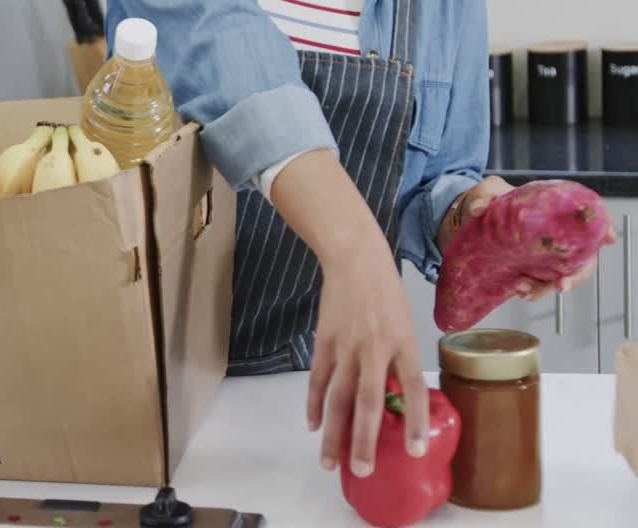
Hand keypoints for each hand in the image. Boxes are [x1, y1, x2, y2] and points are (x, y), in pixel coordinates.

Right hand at [308, 235, 427, 478]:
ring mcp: (345, 346)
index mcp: (403, 343)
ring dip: (333, 432)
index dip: (415, 420)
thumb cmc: (387, 293)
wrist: (355, 260)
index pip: (412, 388)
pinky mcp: (324, 342)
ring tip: (330, 462)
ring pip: (337, 397)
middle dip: (364, 439)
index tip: (416, 450)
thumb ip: (400, 360)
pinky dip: (315, 404)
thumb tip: (395, 398)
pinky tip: (314, 425)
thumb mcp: (406, 324)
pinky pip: (318, 379)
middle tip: (363, 470)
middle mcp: (374, 348)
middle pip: (367, 401)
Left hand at [441, 176, 617, 301]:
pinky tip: (517, 291)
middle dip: (575, 277)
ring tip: (524, 289)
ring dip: (547, 289)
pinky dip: (532, 292)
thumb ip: (485, 197)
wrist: (469, 216)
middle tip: (560, 285)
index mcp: (551, 215)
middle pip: (580, 260)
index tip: (608, 239)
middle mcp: (553, 239)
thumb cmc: (488, 199)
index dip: (602, 231)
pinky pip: (538, 285)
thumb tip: (480, 209)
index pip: (585, 224)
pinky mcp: (526, 268)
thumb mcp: (488, 191)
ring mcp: (541, 256)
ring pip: (560, 278)